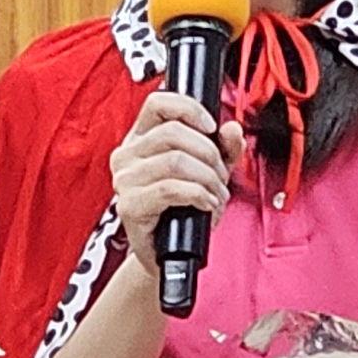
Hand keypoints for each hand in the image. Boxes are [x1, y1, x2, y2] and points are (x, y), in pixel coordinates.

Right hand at [110, 93, 251, 258]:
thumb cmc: (183, 213)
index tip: (212, 126)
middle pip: (173, 132)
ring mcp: (125, 180)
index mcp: (141, 139)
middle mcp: (127, 155)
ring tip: (214, 193)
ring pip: (176, 160)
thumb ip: (224, 149)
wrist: (170, 254)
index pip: (158, 103)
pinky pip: (171, 188)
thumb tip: (232, 129)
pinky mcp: (129, 205)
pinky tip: (206, 204)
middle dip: (209, 153)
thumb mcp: (209, 172)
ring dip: (207, 178)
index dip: (189, 108)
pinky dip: (198, 195)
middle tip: (219, 175)